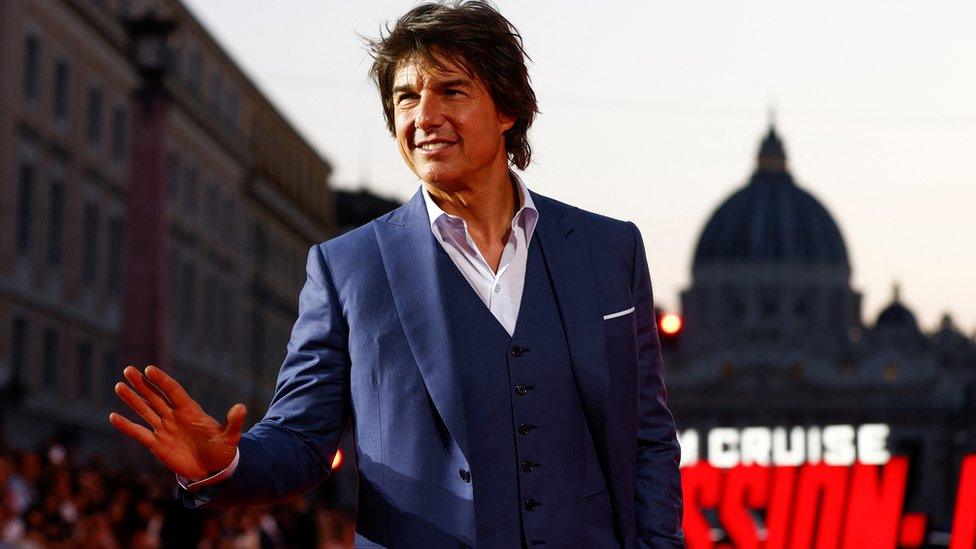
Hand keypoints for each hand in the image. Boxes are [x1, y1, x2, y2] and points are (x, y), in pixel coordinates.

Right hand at [109, 365, 246, 479]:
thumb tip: (241, 408)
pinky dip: (127, 426)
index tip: (149, 369)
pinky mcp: (157, 444)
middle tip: (128, 370)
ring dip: (132, 399)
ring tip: (119, 386)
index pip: (173, 391)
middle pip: (155, 396)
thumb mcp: (230, 437)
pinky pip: (139, 433)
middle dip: (142, 384)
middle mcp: (174, 416)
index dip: (162, 380)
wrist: (212, 470)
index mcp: (190, 411)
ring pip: (145, 410)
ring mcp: (164, 429)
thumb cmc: (222, 451)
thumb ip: (233, 423)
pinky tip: (113, 416)